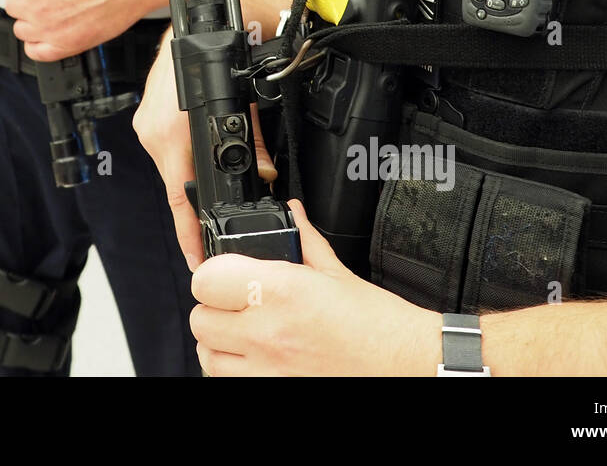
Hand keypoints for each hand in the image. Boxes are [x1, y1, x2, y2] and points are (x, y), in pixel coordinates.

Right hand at [133, 29, 274, 269]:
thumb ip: (254, 143)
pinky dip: (186, 162)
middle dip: (197, 208)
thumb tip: (263, 176)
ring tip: (212, 199)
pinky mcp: (150, 118)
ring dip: (192, 182)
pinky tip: (199, 166)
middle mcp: (153, 131)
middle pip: (177, 185)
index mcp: (170, 132)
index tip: (197, 260)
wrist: (193, 20)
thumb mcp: (244, 102)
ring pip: (173, 168)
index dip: (189, 234)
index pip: (179, 197)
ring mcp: (148, 125)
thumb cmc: (216, 53)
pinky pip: (168, 151)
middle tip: (214, 233)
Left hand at [190, 200, 440, 375]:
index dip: (212, 274)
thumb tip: (292, 214)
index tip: (225, 275)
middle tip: (236, 305)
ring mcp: (268, 369)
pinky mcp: (272, 392)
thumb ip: (304, 241)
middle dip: (214, 308)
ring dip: (219, 343)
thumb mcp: (338, 273)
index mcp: (281, 291)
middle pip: (200, 319)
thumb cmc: (377, 326)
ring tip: (243, 334)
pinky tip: (253, 358)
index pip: (206, 279)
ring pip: (207, 356)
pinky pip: (226, 381)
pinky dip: (233, 370)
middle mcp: (268, 332)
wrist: (405, 365)